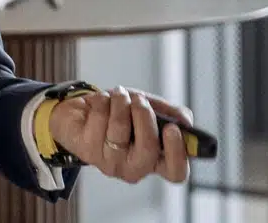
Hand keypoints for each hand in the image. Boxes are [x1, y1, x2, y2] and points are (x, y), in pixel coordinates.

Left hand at [49, 86, 194, 184]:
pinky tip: (101, 101)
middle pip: (148, 150)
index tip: (173, 128)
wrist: (81, 111)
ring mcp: (110, 162)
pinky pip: (99, 119)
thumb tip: (186, 120)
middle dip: (144, 117)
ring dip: (121, 103)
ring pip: (120, 130)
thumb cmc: (119, 112)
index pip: (175, 172)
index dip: (177, 153)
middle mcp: (134, 167)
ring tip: (119, 94)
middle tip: (139, 100)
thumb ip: (171, 114)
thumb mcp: (149, 109)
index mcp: (155, 161)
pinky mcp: (87, 151)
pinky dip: (102, 101)